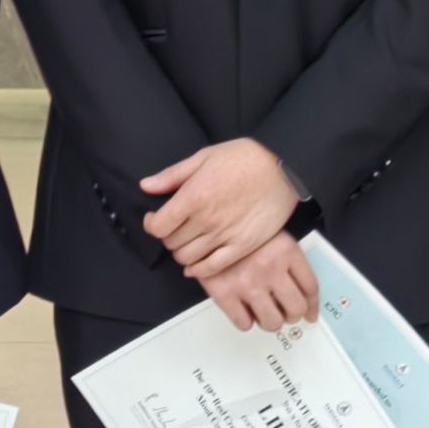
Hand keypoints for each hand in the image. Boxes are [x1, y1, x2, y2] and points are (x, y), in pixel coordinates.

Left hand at [142, 138, 301, 276]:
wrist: (282, 168)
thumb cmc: (244, 158)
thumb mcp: (204, 157)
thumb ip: (172, 175)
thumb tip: (146, 186)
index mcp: (193, 197)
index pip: (158, 226)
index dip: (151, 224)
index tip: (154, 218)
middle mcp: (206, 220)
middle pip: (171, 243)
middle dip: (168, 236)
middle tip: (175, 227)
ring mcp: (224, 236)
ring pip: (188, 258)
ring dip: (182, 252)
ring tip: (188, 241)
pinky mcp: (241, 247)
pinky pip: (211, 268)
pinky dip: (198, 270)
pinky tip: (195, 265)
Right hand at [195, 231, 319, 331]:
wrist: (205, 222)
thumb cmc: (239, 226)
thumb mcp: (271, 233)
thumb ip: (288, 259)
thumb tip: (303, 293)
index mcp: (286, 250)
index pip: (310, 287)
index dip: (312, 305)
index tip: (310, 312)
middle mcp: (269, 267)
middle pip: (295, 309)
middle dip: (292, 314)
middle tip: (286, 312)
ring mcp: (247, 282)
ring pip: (272, 322)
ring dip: (270, 320)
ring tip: (265, 312)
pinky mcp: (223, 292)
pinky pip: (244, 323)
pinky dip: (246, 321)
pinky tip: (244, 310)